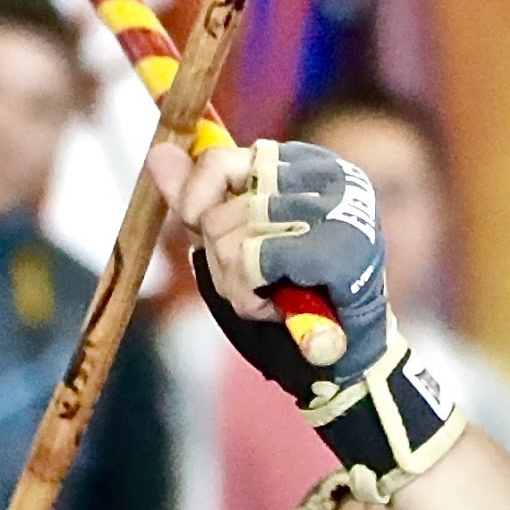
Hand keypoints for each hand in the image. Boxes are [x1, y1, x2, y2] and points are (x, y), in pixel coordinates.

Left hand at [153, 134, 466, 483]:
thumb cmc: (296, 297)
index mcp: (306, 164)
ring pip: (231, 236)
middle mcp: (327, 176)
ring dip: (236, 284)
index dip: (197, 206)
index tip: (207, 233)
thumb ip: (200, 197)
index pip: (218, 161)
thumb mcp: (238, 240)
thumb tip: (158, 153)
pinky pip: (253, 262)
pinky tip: (278, 310)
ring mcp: (338, 210)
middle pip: (221, 209)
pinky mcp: (339, 249)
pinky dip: (252, 298)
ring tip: (271, 297)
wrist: (351, 356)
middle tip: (257, 283)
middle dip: (221, 259)